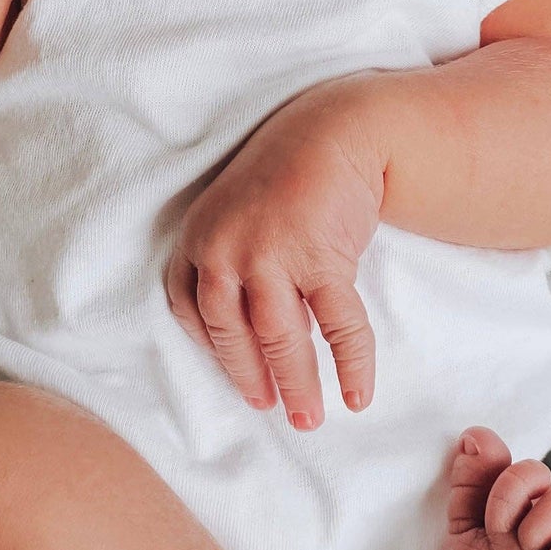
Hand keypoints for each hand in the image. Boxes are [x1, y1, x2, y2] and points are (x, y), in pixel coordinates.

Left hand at [164, 82, 387, 430]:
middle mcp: (225, 251)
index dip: (217, 352)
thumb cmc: (285, 171)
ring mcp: (272, 255)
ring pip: (280, 338)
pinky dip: (351, 363)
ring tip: (310, 418)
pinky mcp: (321, 258)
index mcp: (198, 240)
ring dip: (298, 384)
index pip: (192, 312)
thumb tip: (245, 328)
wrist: (335, 130)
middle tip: (277, 413)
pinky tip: (358, 394)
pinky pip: (337, 324)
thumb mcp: (234, 210)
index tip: (241, 379)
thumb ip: (226, 259)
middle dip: (256, 380)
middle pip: (234, 335)